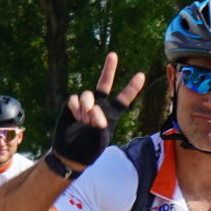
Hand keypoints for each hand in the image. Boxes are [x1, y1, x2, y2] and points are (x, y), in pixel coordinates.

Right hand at [49, 52, 147, 171]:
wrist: (70, 155)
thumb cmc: (89, 151)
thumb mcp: (100, 140)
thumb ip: (100, 124)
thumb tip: (94, 109)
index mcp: (110, 116)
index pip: (123, 100)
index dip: (131, 88)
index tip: (140, 76)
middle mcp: (98, 107)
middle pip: (104, 84)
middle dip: (108, 70)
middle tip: (113, 55)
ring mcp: (84, 106)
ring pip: (88, 94)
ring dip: (87, 105)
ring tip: (85, 118)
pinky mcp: (71, 107)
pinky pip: (74, 99)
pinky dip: (76, 107)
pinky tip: (76, 116)